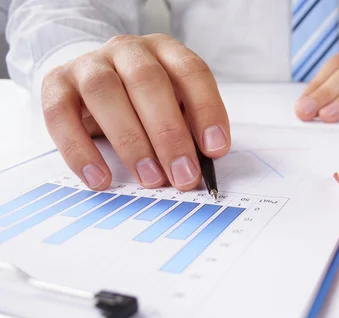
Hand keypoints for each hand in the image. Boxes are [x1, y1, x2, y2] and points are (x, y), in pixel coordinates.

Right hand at [41, 34, 229, 190]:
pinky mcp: (56, 84)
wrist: (90, 82)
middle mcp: (127, 50)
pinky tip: (100, 178)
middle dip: (169, 134)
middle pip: (148, 82)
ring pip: (105, 92)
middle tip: (183, 175)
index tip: (215, 149)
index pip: (191, 72)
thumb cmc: (143, 101)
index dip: (206, 110)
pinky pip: (61, 115)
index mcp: (165, 51)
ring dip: (131, 142)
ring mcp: (89, 64)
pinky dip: (80, 151)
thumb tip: (202, 164)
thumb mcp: (174, 107)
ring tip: (150, 178)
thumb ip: (188, 128)